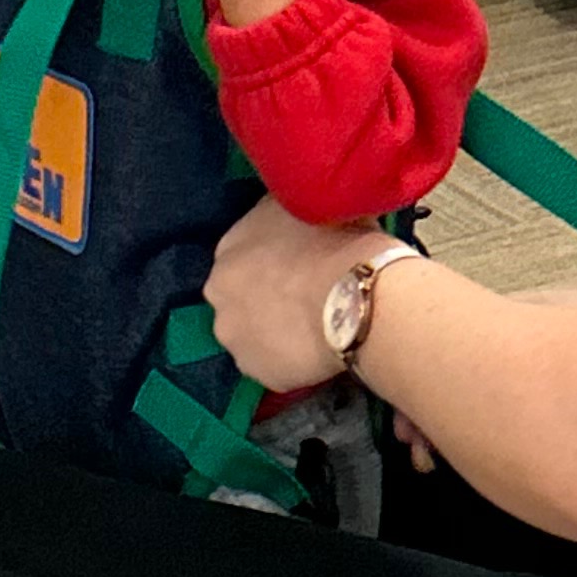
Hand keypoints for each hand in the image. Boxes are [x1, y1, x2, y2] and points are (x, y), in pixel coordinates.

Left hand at [206, 197, 388, 396]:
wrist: (357, 295)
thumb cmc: (341, 241)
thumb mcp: (310, 206)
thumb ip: (288, 215)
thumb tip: (298, 215)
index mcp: (228, 247)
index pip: (241, 257)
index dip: (271, 264)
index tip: (298, 268)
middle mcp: (218, 291)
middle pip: (239, 298)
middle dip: (265, 300)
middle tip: (304, 300)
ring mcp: (233, 336)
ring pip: (252, 335)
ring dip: (274, 332)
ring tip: (313, 328)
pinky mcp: (256, 371)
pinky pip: (272, 365)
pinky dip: (290, 361)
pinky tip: (316, 351)